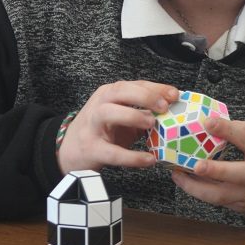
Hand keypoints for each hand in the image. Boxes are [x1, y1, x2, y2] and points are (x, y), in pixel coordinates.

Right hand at [57, 80, 178, 173]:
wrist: (69, 150)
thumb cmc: (101, 130)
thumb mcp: (121, 115)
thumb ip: (143, 111)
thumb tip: (174, 111)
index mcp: (109, 94)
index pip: (134, 84)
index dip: (155, 87)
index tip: (174, 94)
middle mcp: (99, 105)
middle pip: (120, 91)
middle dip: (145, 96)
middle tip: (164, 107)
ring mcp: (92, 125)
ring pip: (109, 112)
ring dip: (133, 115)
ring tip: (152, 124)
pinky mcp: (91, 148)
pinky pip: (112, 152)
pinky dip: (132, 156)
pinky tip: (148, 160)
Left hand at [170, 116, 244, 214]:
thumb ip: (242, 131)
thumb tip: (212, 125)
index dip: (227, 128)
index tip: (207, 121)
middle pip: (238, 174)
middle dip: (216, 171)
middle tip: (195, 165)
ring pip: (222, 196)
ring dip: (196, 187)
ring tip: (176, 174)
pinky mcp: (243, 207)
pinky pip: (218, 201)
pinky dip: (200, 192)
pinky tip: (186, 182)